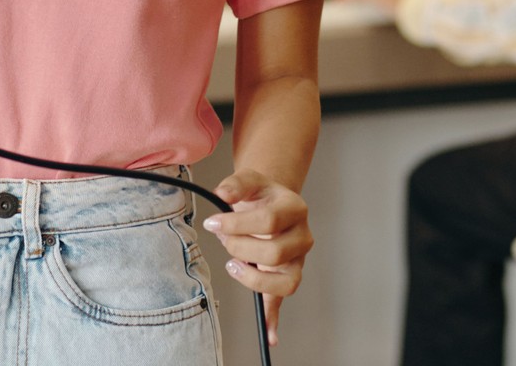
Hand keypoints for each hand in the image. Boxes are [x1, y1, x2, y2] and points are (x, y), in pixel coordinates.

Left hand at [205, 170, 311, 346]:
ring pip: (285, 282)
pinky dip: (275, 320)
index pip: (269, 221)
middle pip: (274, 252)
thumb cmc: (260, 195)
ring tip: (233, 266)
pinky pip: (282, 301)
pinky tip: (270, 335)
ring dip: (254, 278)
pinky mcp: (286, 277)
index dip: (237, 224)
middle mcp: (302, 237)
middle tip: (223, 239)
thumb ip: (235, 184)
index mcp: (295, 209)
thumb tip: (222, 194)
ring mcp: (297, 261)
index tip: (213, 223)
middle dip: (240, 247)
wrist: (271, 202)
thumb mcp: (248, 180)